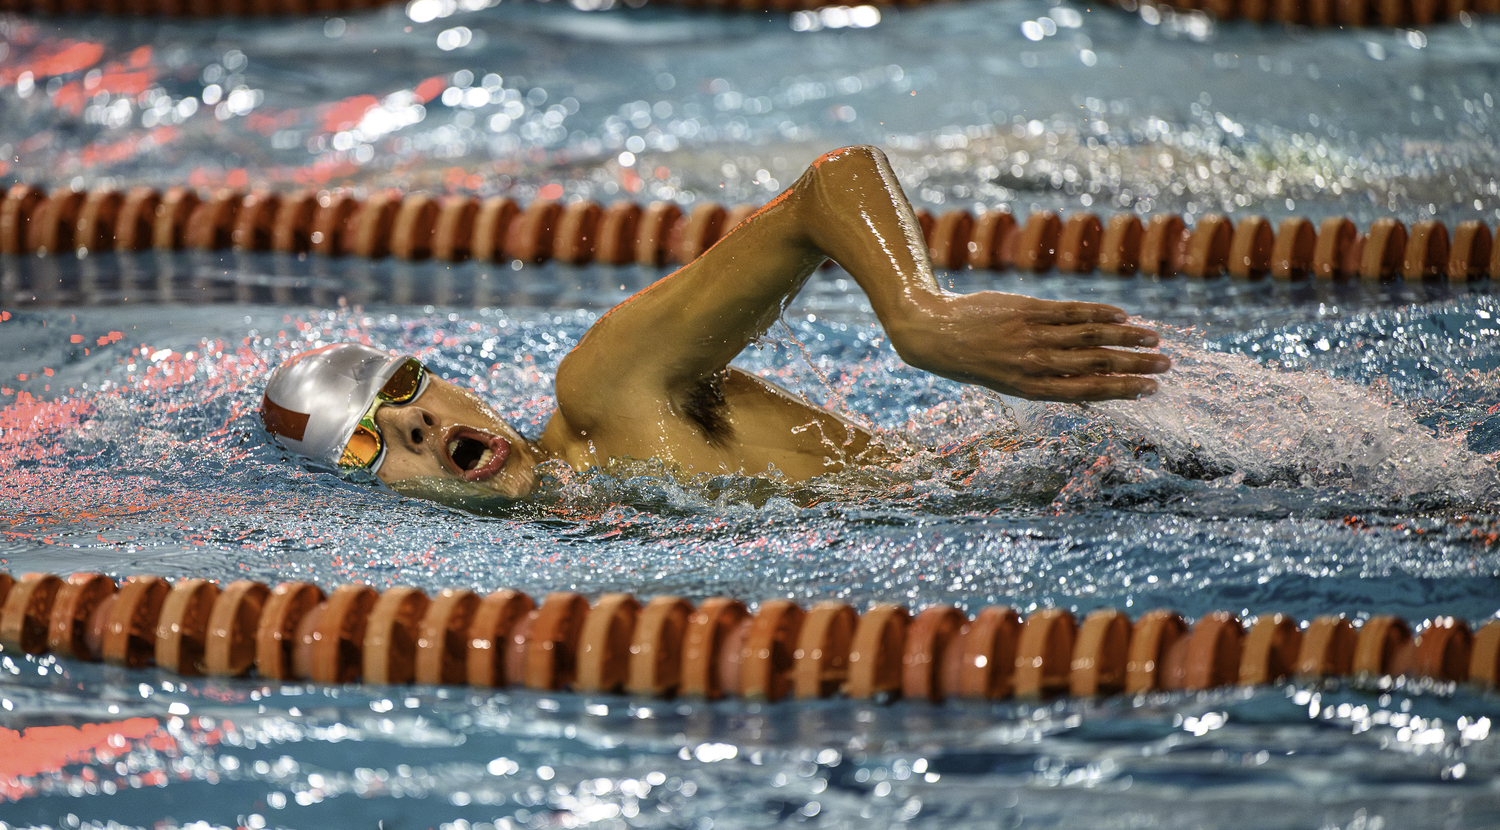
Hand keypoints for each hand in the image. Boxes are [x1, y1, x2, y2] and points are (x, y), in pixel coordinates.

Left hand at [887, 291, 1169, 402]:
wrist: (933, 334)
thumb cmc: (974, 360)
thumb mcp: (1008, 380)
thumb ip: (1045, 380)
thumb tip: (1088, 384)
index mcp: (1030, 389)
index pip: (1086, 392)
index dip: (1122, 391)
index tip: (1151, 390)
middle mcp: (1033, 365)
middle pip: (1094, 365)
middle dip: (1134, 366)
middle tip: (1167, 365)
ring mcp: (1030, 336)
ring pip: (1088, 338)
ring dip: (1126, 339)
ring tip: (1155, 339)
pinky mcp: (1025, 310)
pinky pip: (1069, 313)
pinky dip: (1098, 314)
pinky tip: (1122, 317)